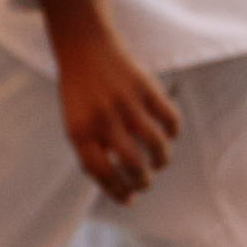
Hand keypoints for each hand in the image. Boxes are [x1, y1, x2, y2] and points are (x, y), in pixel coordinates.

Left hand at [37, 0, 177, 204]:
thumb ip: (91, 151)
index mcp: (80, 131)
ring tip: (158, 164)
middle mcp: (103, 119)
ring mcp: (126, 102)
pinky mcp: (145, 87)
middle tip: (145, 183)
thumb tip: (117, 185)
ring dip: (161, 161)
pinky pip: (169, 119)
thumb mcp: (74, 122)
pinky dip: (173, 133)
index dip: (118, 192)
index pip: (102, 174)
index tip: (130, 199)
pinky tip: (168, 137)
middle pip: (133, 165)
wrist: (84, 46)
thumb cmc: (79, 93)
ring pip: (156, 145)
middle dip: (143, 182)